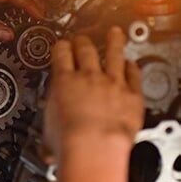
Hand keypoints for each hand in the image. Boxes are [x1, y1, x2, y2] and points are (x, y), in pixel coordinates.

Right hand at [44, 27, 143, 158]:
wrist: (93, 147)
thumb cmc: (68, 141)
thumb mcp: (48, 131)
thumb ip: (51, 131)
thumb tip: (47, 146)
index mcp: (63, 82)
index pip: (61, 54)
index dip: (61, 47)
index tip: (62, 46)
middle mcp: (88, 77)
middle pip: (85, 50)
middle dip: (82, 42)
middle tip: (81, 40)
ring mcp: (112, 84)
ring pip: (114, 54)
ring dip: (114, 41)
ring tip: (114, 33)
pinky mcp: (132, 95)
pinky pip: (134, 75)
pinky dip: (133, 67)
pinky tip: (132, 63)